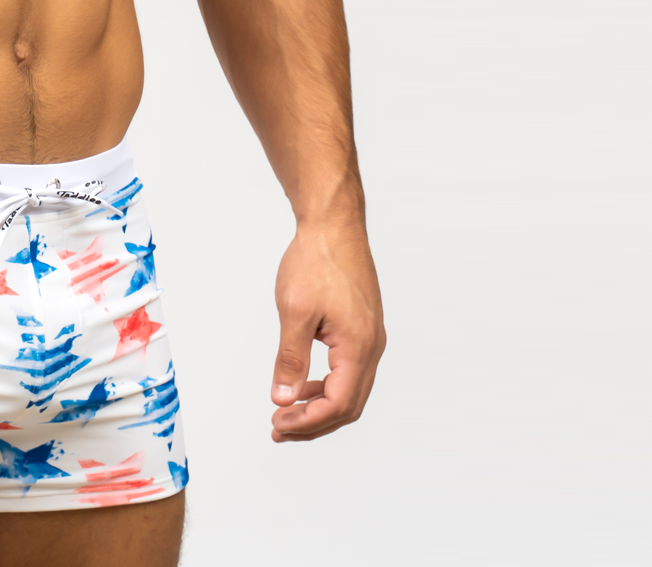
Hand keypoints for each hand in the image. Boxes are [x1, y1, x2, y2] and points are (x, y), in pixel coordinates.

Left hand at [269, 217, 384, 441]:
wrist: (333, 224)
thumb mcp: (295, 311)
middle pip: (348, 404)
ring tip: (287, 410)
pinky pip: (349, 370)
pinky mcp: (363, 327)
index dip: (309, 420)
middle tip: (280, 427)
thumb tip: (284, 398)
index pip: (338, 403)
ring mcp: (370, 337)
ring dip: (320, 405)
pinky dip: (327, 384)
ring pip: (350, 389)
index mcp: (359, 347)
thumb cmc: (316, 260)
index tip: (279, 422)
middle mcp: (372, 347)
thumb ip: (291, 358)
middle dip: (314, 422)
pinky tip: (303, 383)